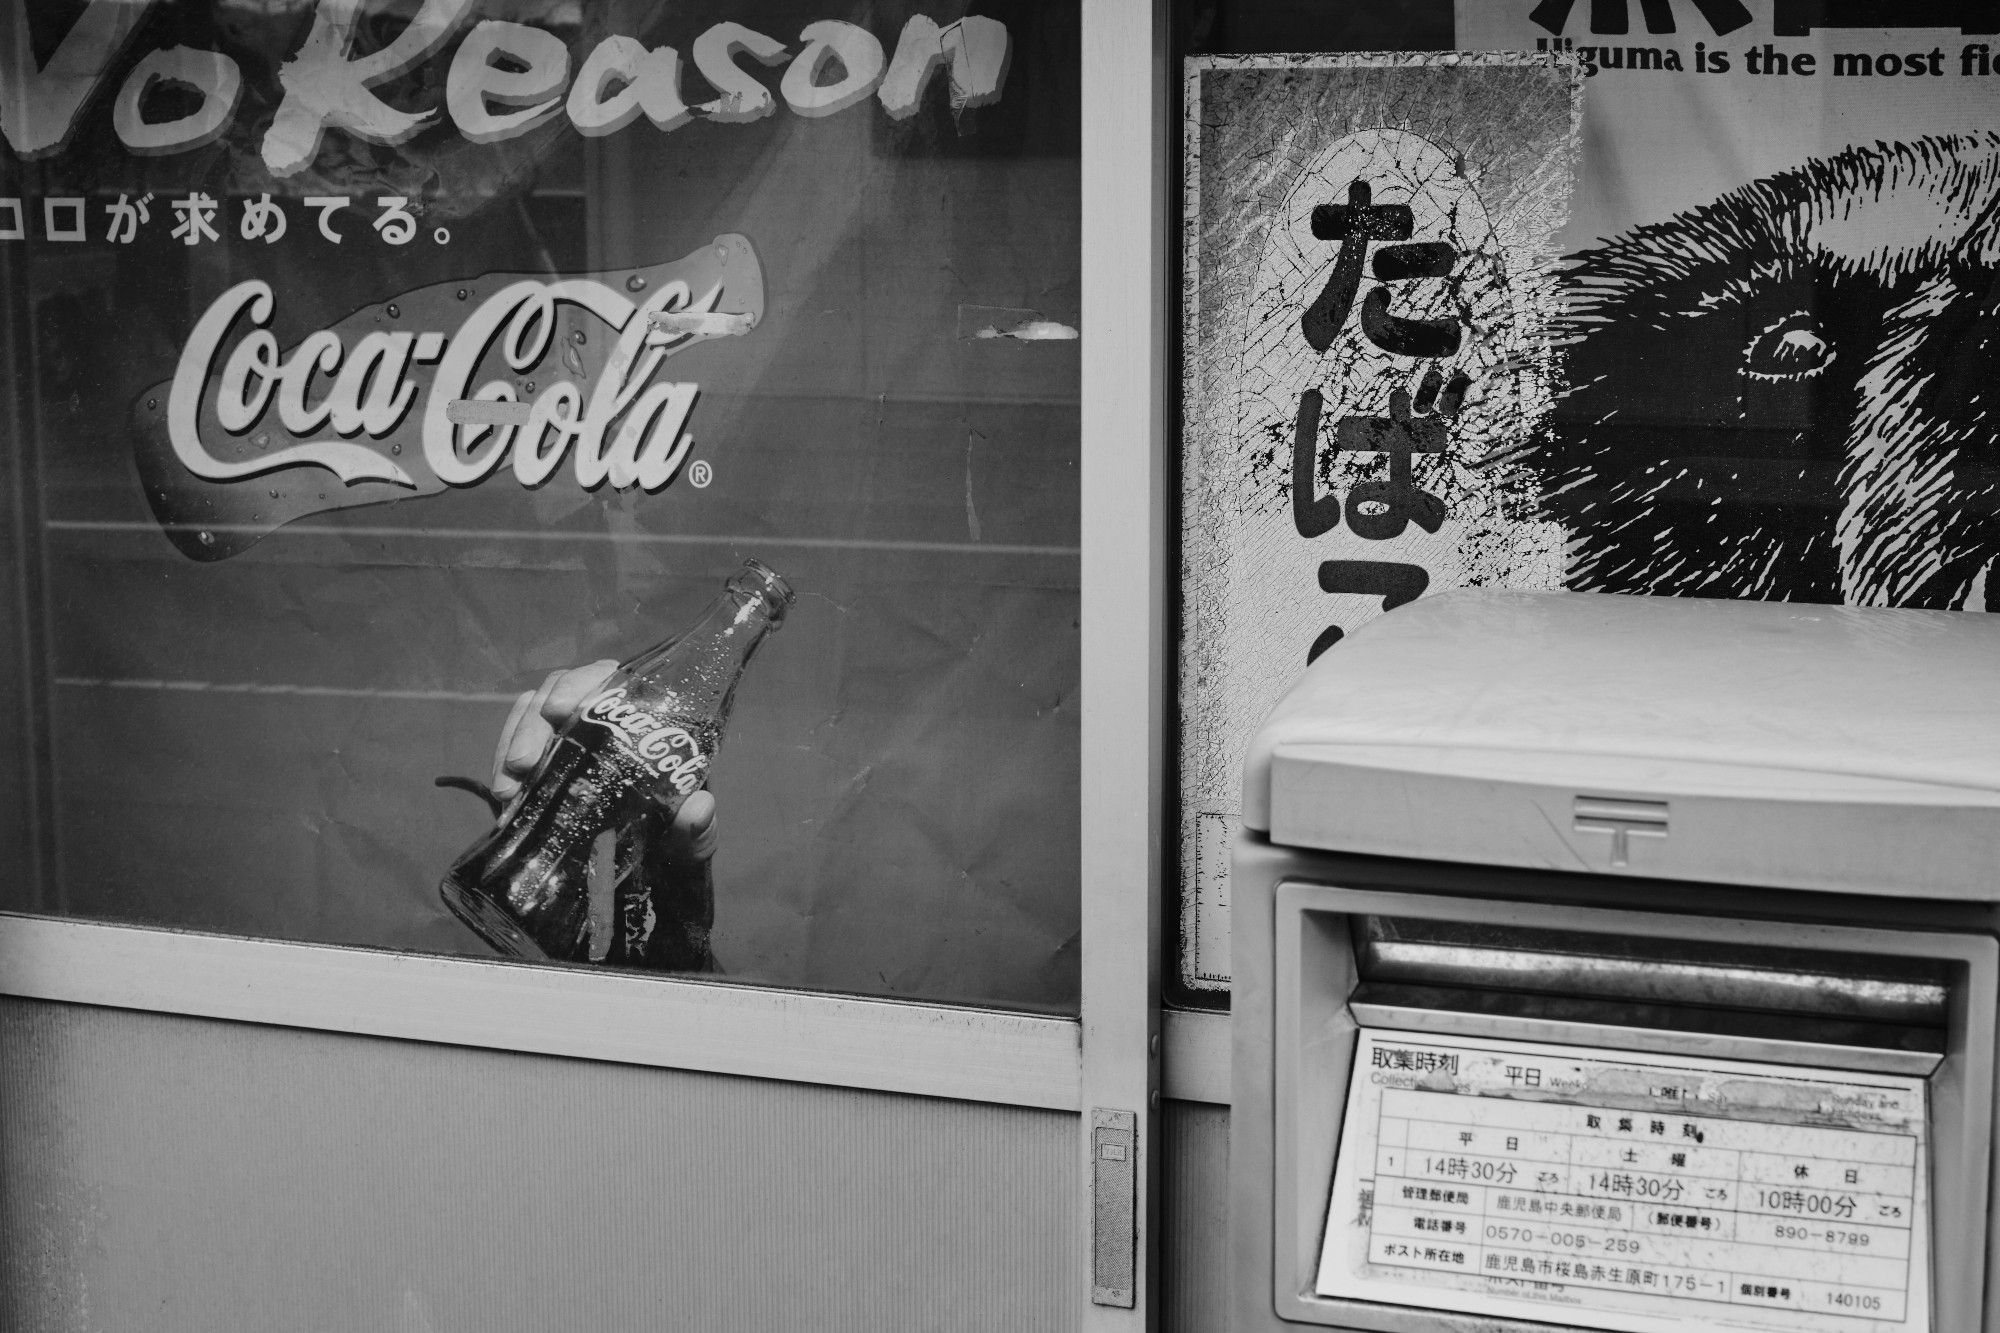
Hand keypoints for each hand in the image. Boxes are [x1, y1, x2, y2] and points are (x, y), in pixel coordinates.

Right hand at [490, 660, 717, 862]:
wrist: (654, 875)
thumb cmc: (680, 842)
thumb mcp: (693, 837)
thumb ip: (698, 827)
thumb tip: (697, 810)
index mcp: (645, 725)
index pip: (612, 679)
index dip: (584, 683)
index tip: (562, 709)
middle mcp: (604, 723)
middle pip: (560, 693)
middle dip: (534, 722)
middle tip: (523, 763)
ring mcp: (570, 742)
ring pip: (530, 715)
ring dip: (512, 743)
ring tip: (508, 789)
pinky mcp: (544, 767)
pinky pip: (514, 748)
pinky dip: (501, 765)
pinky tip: (503, 796)